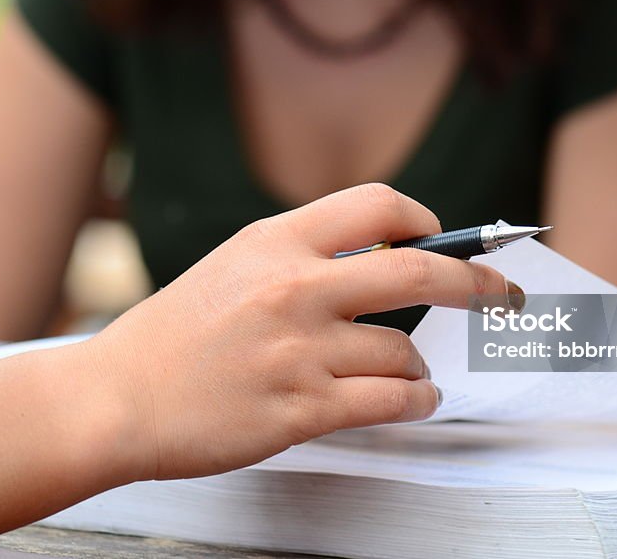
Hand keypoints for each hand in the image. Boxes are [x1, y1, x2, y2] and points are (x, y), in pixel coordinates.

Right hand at [85, 183, 518, 481]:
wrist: (115, 399)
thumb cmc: (173, 335)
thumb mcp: (235, 265)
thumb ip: (304, 255)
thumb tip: (386, 259)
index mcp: (275, 242)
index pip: (378, 206)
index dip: (426, 221)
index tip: (443, 241)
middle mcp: (294, 288)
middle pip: (419, 273)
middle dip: (476, 283)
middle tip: (501, 293)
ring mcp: (299, 351)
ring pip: (405, 352)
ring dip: (422, 365)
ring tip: (416, 373)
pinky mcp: (301, 408)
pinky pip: (389, 401)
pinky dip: (416, 401)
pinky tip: (418, 399)